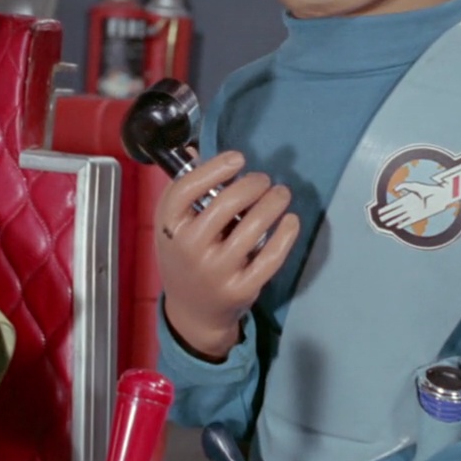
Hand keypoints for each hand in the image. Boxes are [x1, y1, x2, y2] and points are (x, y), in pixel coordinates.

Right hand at [155, 150, 300, 359]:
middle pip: (225, 204)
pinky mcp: (240, 289)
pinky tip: (291, 220)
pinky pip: (270, 257)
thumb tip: (196, 150)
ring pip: (253, 227)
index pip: (187, 189)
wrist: (193, 310)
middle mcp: (189, 249)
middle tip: (264, 180)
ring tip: (281, 193)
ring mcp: (215, 271)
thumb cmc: (185, 256)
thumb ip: (184, 189)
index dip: (215, 168)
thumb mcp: (174, 225)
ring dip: (273, 203)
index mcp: (169, 227)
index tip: (238, 159)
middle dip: (252, 184)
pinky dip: (285, 234)